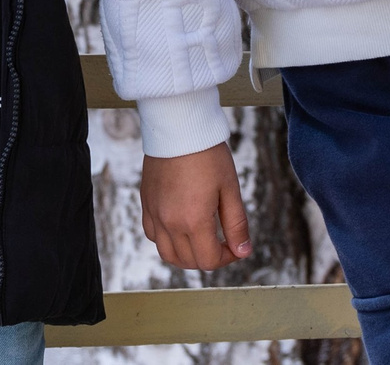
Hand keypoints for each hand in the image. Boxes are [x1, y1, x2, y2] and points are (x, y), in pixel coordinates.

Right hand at [141, 145, 250, 270]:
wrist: (178, 126)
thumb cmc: (207, 154)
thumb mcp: (230, 189)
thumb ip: (236, 224)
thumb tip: (243, 251)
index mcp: (194, 221)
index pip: (209, 261)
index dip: (227, 258)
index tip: (235, 245)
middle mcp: (170, 222)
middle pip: (189, 261)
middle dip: (209, 258)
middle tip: (222, 242)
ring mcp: (154, 214)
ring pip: (167, 254)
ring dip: (186, 255)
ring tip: (201, 240)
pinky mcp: (146, 203)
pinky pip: (152, 235)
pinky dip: (166, 240)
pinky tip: (180, 227)